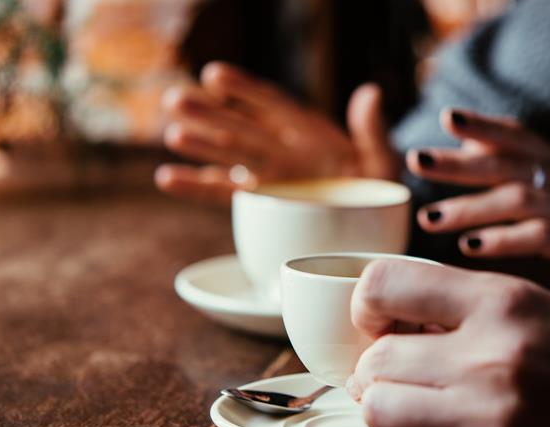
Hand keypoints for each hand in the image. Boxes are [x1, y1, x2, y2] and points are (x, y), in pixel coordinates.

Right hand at [155, 62, 398, 204]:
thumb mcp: (382, 161)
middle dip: (210, 114)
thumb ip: (372, 132)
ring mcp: (268, 174)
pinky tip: (166, 178)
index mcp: (309, 132)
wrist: (375, 226)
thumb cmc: (380, 189)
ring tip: (173, 132)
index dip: (244, 91)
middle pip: (242, 128)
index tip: (215, 76)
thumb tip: (370, 93)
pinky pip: (224, 192)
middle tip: (175, 100)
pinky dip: (196, 186)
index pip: (272, 105)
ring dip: (200, 145)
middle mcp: (283, 149)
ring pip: (228, 156)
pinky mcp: (259, 200)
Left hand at [407, 108, 549, 314]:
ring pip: (519, 199)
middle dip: (460, 162)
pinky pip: (541, 237)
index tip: (446, 117)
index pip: (520, 136)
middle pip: (509, 163)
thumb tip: (469, 153)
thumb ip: (521, 179)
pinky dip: (504, 240)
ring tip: (430, 219)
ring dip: (470, 207)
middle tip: (417, 160)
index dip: (484, 124)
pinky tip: (472, 247)